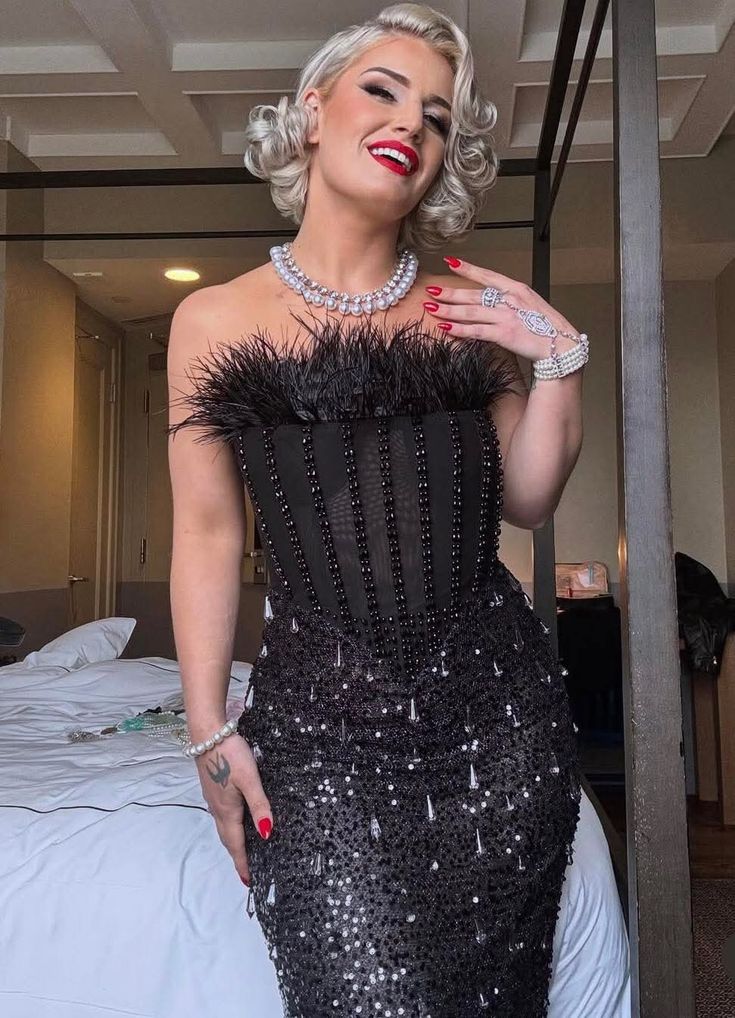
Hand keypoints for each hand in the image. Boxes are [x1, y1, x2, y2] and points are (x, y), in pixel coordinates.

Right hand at [193, 731, 272, 885]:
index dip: (242, 863)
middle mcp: (217, 808)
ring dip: (232, 841)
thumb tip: (267, 834)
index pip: (235, 844)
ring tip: (243, 850)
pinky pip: (222, 814)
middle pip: (227, 838)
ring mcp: (213, 797)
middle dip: (237, 855)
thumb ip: (259, 806)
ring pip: (224, 826)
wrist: (208, 733)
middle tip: (247, 870)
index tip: (248, 881)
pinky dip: (229, 825)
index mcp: (227, 810)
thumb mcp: (250, 780)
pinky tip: (236, 819)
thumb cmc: (230, 755)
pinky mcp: (213, 786)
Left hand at [422, 257, 581, 361]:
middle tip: (431, 290)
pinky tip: (445, 328)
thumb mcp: (530, 306)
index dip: (468, 269)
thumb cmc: (547, 328)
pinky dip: (459, 329)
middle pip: (473, 295)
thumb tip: (492, 302)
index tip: (451, 262)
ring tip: (431, 309)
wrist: (561, 346)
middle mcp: (510, 299)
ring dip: (448, 310)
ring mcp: (506, 316)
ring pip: (470, 312)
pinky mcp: (504, 334)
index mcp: (517, 289)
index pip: (488, 276)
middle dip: (449, 292)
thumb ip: (511, 301)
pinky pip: (476, 331)